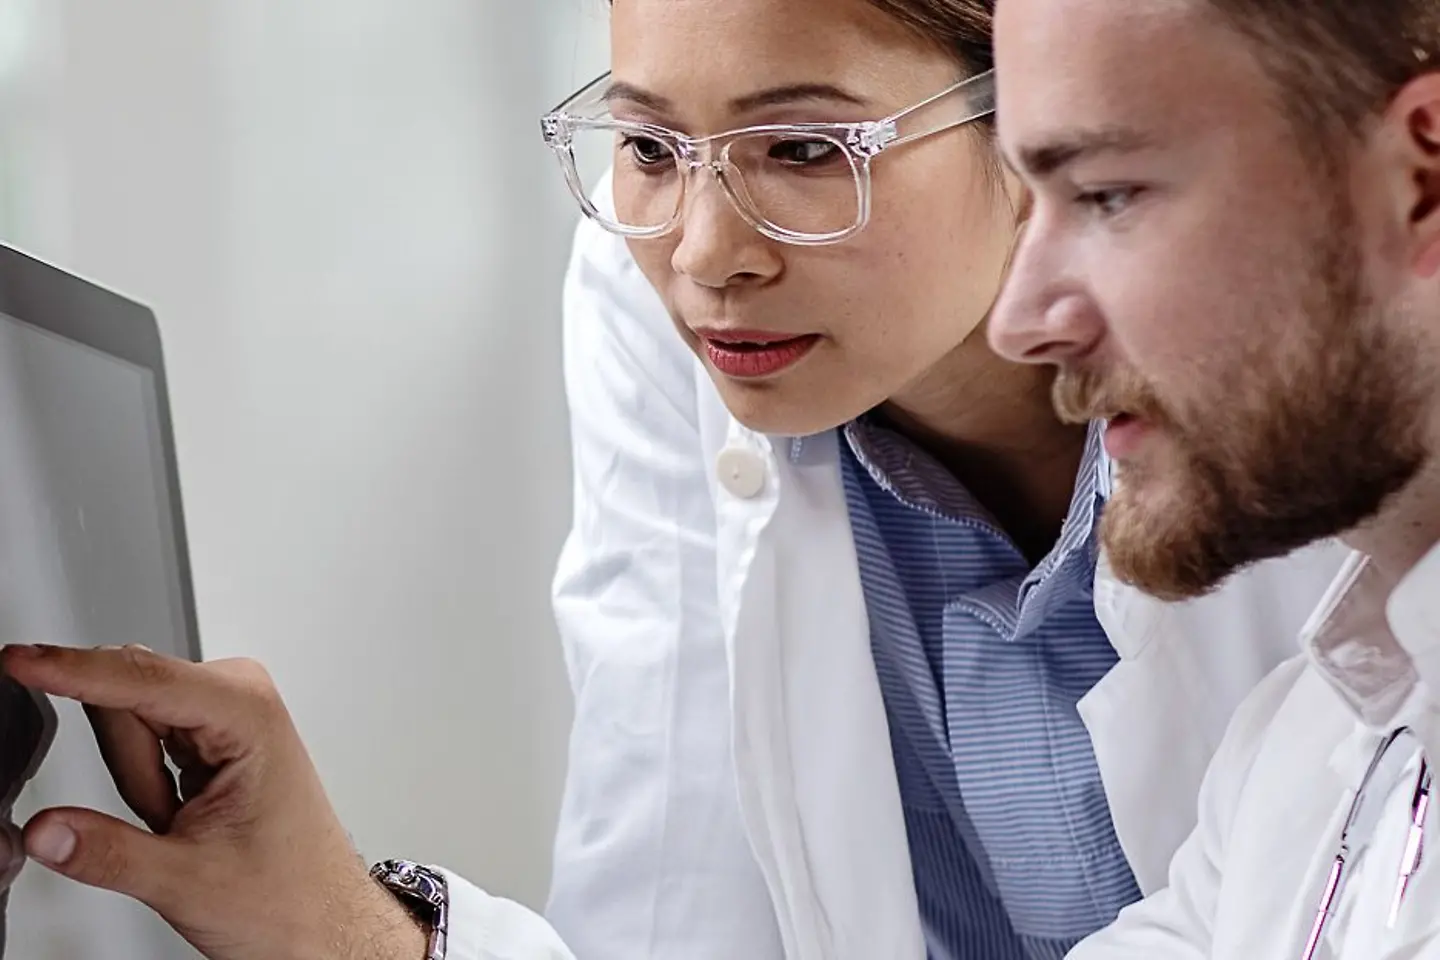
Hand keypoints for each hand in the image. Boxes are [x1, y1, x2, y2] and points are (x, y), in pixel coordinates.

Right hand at [1, 644, 427, 959]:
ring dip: (139, 783)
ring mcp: (225, 712)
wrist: (320, 918)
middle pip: (126, 700)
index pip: (141, 677)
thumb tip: (45, 828)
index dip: (73, 668)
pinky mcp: (209, 731)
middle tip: (170, 822)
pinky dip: (146, 785)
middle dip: (129, 770)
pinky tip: (181, 814)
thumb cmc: (287, 893)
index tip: (20, 659)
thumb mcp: (187, 882)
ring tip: (183, 823)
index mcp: (249, 714)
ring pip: (127, 722)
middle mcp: (241, 698)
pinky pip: (140, 741)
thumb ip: (107, 852)